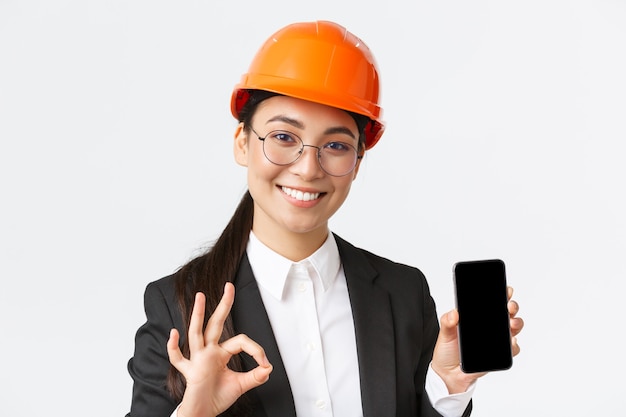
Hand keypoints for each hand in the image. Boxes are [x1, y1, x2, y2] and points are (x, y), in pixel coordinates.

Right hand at [167, 282, 272, 416]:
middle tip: (229, 286)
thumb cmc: (218, 396)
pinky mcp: (190, 371)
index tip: (265, 364)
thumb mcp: (241, 385)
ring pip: (196, 332)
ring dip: (198, 314)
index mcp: (221, 352)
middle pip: (216, 323)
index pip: (240, 341)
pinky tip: (173, 333)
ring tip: (200, 296)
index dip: (255, 350)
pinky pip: (178, 358)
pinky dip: (173, 347)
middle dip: (223, 305)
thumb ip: (255, 376)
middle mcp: (208, 351)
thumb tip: (268, 368)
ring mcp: (198, 359)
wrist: (204, 412)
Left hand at [431, 286, 523, 393]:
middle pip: (507, 312)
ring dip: (516, 323)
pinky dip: (514, 345)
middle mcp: (490, 326)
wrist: (449, 373)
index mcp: (478, 317)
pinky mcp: (500, 354)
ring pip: (514, 327)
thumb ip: (447, 322)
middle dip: (512, 307)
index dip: (502, 294)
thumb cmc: (448, 350)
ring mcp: (496, 339)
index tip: (506, 290)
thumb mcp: (445, 333)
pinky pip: (513, 348)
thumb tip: (454, 313)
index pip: (492, 302)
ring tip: (511, 323)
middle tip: (509, 307)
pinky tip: (510, 341)